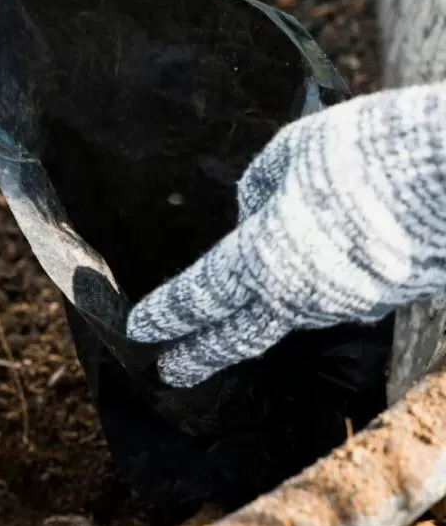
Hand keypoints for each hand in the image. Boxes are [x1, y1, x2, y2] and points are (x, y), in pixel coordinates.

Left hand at [127, 85, 445, 386]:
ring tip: (237, 323)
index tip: (138, 330)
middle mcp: (299, 295)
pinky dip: (311, 295)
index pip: (198, 296)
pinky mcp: (387, 295)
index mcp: (261, 260)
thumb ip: (261, 186)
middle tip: (171, 373)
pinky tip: (312, 278)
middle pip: (239, 336)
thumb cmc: (364, 156)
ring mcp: (346, 302)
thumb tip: (255, 211)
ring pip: (291, 315)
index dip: (166, 314)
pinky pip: (334, 297)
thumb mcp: (292, 153)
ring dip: (261, 320)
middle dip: (202, 355)